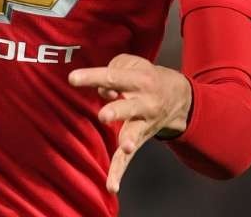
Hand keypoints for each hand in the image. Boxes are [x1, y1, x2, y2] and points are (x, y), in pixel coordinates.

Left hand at [69, 53, 192, 193]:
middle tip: (104, 115)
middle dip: (117, 111)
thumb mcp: (133, 64)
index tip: (73, 78)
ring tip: (125, 147)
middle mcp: (144, 103)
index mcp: (140, 80)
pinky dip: (119, 172)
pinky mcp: (139, 140)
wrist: (178, 97)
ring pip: (134, 133)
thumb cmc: (145, 76)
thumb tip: (102, 90)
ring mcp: (143, 123)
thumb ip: (114, 71)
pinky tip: (111, 186)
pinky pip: (128, 158)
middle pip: (129, 107)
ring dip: (128, 141)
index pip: (113, 76)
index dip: (93, 77)